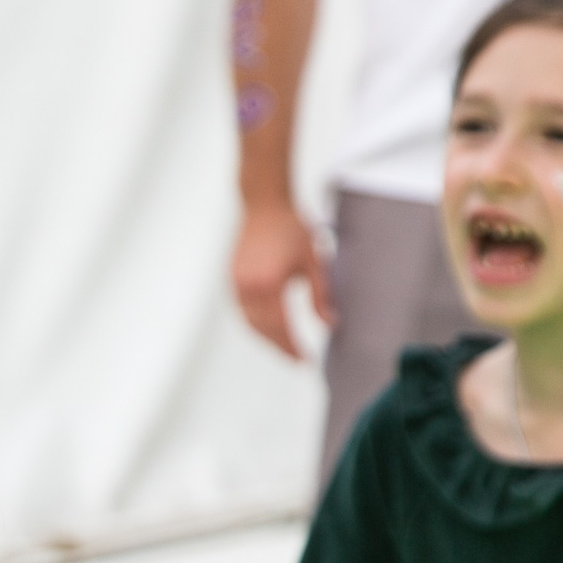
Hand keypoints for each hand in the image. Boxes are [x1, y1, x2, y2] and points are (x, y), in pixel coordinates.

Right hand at [232, 199, 332, 359]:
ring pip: (250, 324)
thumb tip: (330, 325)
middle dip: (279, 348)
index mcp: (270, 284)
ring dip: (266, 339)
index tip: (306, 359)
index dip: (293, 346)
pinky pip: (243, 311)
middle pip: (263, 331)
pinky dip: (256, 324)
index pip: (281, 327)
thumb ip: (322, 296)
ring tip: (284, 347)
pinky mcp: (232, 280)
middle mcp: (249, 288)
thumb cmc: (292, 227)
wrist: (265, 203)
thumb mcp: (314, 261)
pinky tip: (270, 327)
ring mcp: (237, 284)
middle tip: (296, 359)